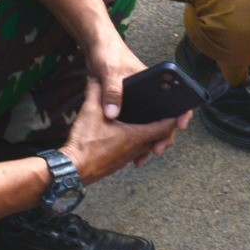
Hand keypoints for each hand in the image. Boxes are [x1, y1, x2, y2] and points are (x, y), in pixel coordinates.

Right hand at [59, 96, 188, 185]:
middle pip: (160, 138)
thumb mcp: (91, 112)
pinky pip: (134, 152)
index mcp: (136, 136)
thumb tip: (95, 78)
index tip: (178, 110)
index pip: (166, 127)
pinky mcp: (117, 163)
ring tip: (146, 123)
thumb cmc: (84, 144)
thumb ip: (96, 93)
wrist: (71, 170)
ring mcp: (127, 158)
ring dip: (150, 136)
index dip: (174, 118)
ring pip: (147, 146)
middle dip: (164, 127)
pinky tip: (125, 135)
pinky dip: (136, 143)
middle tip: (164, 114)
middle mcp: (136, 149)